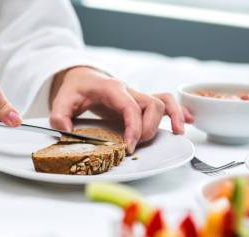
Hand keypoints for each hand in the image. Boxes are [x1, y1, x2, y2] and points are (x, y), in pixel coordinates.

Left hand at [50, 67, 193, 152]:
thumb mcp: (61, 100)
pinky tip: (189, 122)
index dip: (133, 127)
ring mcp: (137, 96)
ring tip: (177, 132)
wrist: (82, 77)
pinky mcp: (141, 103)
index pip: (130, 106)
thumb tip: (64, 131)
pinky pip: (166, 102)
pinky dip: (179, 111)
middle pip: (151, 105)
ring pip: (163, 101)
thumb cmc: (74, 89)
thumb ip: (59, 115)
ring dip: (172, 117)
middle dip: (148, 129)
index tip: (129, 146)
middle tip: (134, 146)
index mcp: (111, 89)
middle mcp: (129, 91)